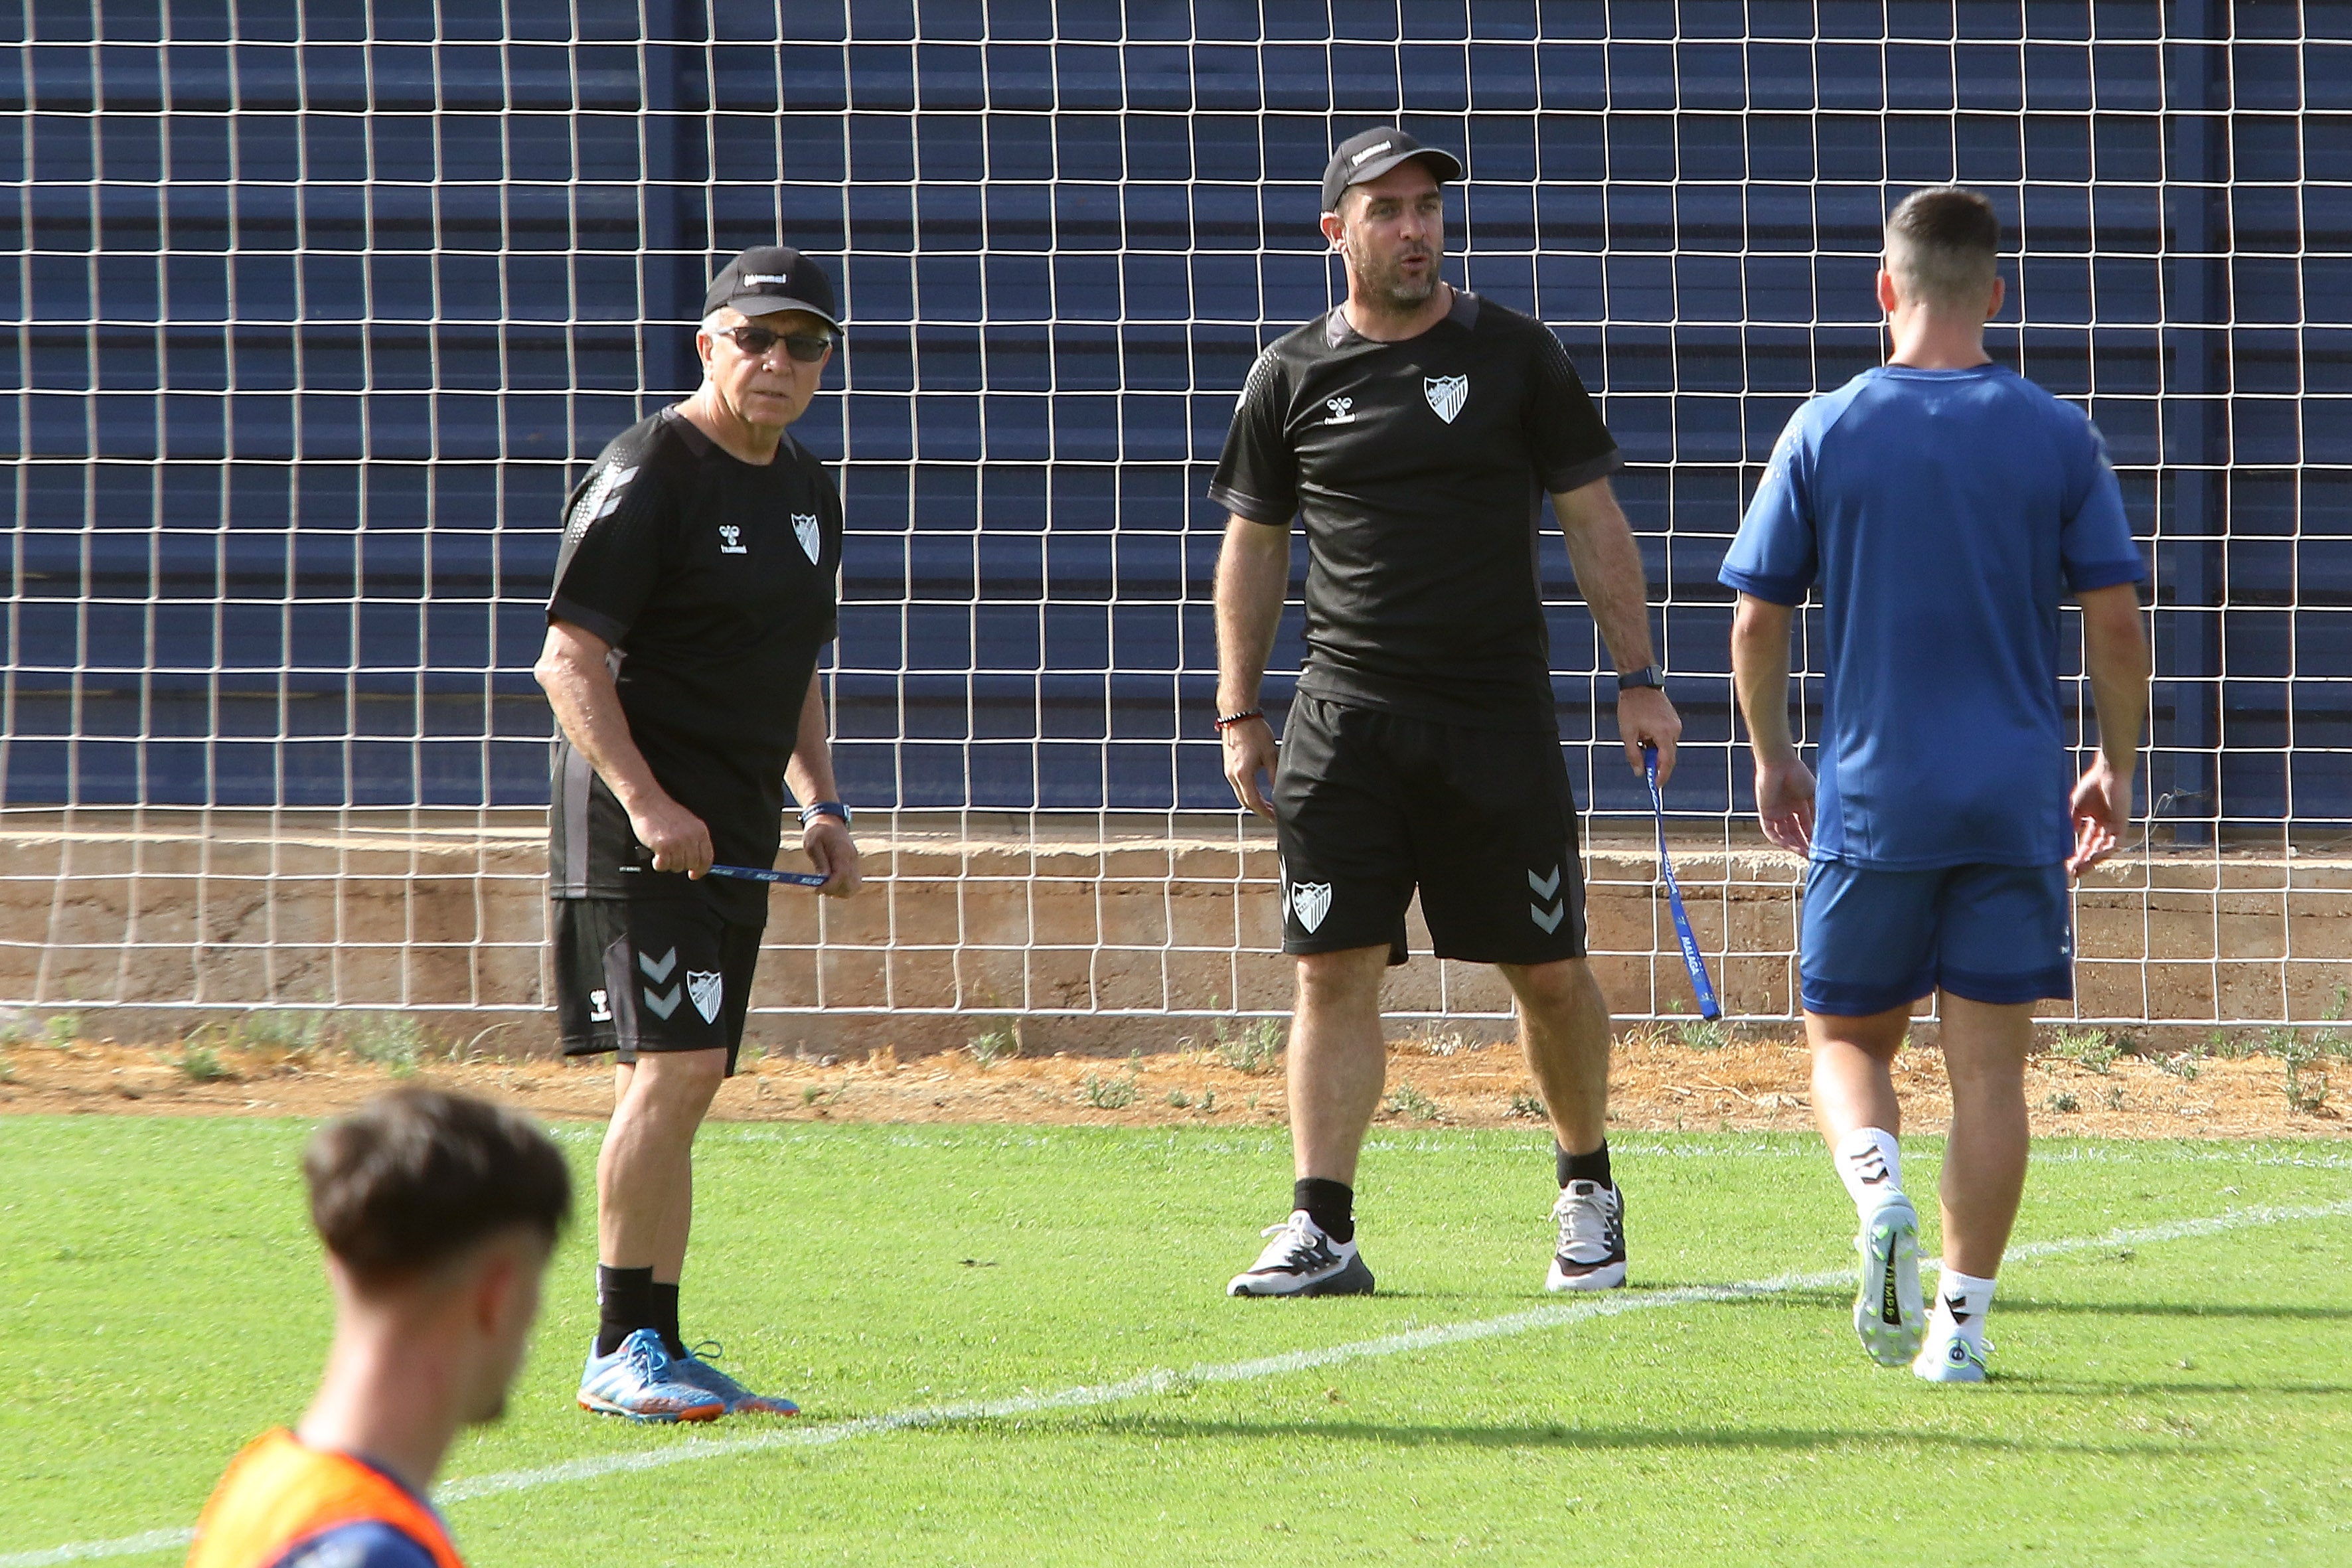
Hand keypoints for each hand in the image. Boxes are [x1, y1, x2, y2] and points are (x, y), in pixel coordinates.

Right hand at [628, 794, 713, 877]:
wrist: (648, 802)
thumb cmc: (665, 813)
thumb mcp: (688, 823)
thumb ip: (695, 840)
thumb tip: (698, 862)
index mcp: (700, 831)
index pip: (707, 858)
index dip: (701, 869)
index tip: (694, 874)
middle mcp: (691, 837)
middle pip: (692, 864)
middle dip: (681, 864)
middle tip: (672, 857)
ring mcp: (678, 842)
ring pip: (678, 867)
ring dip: (669, 863)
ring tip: (663, 851)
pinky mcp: (663, 846)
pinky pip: (664, 866)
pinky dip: (659, 864)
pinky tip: (657, 856)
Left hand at [803, 817, 862, 897]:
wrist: (828, 819)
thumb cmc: (817, 831)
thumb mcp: (812, 844)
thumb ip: (819, 862)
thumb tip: (824, 879)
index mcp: (841, 852)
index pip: (841, 875)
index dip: (829, 886)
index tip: (816, 890)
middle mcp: (851, 858)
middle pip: (850, 884)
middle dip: (834, 891)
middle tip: (820, 888)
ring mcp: (854, 862)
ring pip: (855, 886)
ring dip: (840, 892)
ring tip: (826, 887)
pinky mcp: (853, 865)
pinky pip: (854, 882)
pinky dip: (845, 888)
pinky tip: (833, 884)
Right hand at [1221, 715, 1277, 819]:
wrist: (1237, 715)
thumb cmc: (1255, 731)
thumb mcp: (1270, 754)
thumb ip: (1274, 775)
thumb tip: (1279, 791)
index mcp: (1243, 774)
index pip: (1254, 802)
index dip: (1265, 812)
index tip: (1275, 818)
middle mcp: (1232, 775)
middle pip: (1245, 801)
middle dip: (1259, 810)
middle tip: (1274, 814)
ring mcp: (1228, 771)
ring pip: (1240, 794)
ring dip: (1253, 801)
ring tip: (1268, 804)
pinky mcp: (1228, 766)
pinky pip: (1237, 785)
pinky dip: (1248, 792)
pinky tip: (1258, 791)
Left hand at [1618, 687, 1681, 784]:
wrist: (1639, 684)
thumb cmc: (1631, 707)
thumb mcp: (1628, 733)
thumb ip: (1633, 754)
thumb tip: (1639, 772)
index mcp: (1664, 733)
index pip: (1667, 761)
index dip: (1662, 775)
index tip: (1656, 786)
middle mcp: (1674, 730)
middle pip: (1668, 756)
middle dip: (1655, 763)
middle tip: (1642, 766)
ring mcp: (1676, 725)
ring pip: (1667, 747)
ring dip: (1655, 751)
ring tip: (1639, 739)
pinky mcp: (1674, 721)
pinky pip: (1667, 738)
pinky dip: (1658, 742)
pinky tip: (1645, 733)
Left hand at [1754, 754, 1815, 854]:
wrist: (1780, 763)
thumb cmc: (1798, 774)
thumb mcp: (1813, 796)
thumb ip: (1817, 812)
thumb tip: (1827, 831)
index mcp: (1799, 804)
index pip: (1806, 826)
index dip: (1813, 837)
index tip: (1821, 848)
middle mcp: (1787, 810)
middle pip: (1795, 833)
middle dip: (1804, 844)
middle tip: (1813, 855)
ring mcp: (1776, 812)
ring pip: (1784, 834)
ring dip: (1793, 844)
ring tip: (1804, 852)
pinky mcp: (1765, 812)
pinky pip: (1770, 830)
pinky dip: (1779, 839)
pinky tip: (1789, 845)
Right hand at [2068, 755, 2131, 875]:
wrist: (2108, 773)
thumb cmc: (2092, 785)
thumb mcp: (2076, 808)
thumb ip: (2072, 823)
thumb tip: (2066, 839)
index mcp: (2095, 820)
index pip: (2087, 842)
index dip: (2077, 854)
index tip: (2066, 865)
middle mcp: (2106, 826)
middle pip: (2095, 848)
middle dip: (2084, 861)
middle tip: (2073, 872)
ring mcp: (2114, 826)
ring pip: (2104, 849)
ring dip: (2092, 860)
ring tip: (2080, 867)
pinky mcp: (2122, 825)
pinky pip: (2114, 843)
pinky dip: (2104, 851)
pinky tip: (2092, 857)